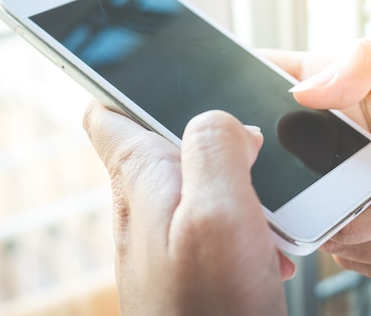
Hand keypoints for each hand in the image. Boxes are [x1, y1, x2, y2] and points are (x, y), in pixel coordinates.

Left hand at [83, 103, 291, 314]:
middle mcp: (142, 208)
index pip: (106, 115)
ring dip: (234, 187)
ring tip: (265, 212)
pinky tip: (263, 247)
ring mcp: (160, 239)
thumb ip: (214, 149)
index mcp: (141, 180)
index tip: (163, 77)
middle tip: (254, 153)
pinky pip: (210, 223)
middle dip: (211, 141)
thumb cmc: (212, 312)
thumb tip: (222, 120)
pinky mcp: (183, 264)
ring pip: (195, 184)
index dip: (125, 87)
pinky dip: (239, 224)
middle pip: (164, 144)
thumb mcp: (219, 214)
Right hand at [262, 39, 370, 286]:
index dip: (247, 99)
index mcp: (341, 94)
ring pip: (314, 221)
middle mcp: (333, 142)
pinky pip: (347, 253)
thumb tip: (303, 87)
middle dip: (324, 200)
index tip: (265, 132)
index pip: (269, 81)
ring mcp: (343, 187)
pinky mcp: (360, 227)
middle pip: (278, 169)